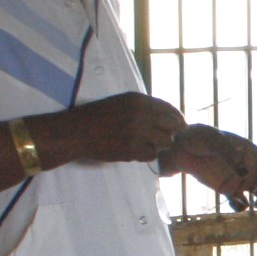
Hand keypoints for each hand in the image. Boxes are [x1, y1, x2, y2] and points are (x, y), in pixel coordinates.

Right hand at [50, 92, 186, 166]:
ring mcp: (138, 133)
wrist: (76, 132)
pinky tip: (137, 151)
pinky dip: (147, 155)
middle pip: (172, 127)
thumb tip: (167, 117)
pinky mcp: (132, 150)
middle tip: (163, 137)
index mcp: (138, 100)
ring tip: (146, 144)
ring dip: (159, 145)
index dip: (178, 119)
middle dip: (170, 133)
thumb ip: (143, 107)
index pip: (169, 109)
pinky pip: (152, 155)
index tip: (180, 126)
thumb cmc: (96, 116)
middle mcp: (141, 114)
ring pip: (165, 142)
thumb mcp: (121, 103)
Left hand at [160, 124, 256, 209]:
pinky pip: (241, 203)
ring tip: (255, 206)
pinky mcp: (227, 190)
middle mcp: (249, 168)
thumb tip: (246, 173)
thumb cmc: (197, 137)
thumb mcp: (212, 140)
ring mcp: (239, 180)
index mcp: (251, 154)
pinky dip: (242, 208)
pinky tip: (238, 206)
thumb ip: (228, 154)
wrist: (179, 146)